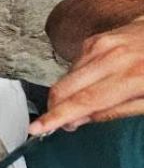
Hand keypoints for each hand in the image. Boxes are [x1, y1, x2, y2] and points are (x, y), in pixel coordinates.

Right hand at [29, 15, 143, 134]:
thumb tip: (78, 120)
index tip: (36, 128)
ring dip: (67, 95)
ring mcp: (102, 44)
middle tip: (61, 124)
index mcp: (132, 75)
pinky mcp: (96, 39)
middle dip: (55, 109)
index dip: (57, 117)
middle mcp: (113, 56)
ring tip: (82, 104)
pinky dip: (76, 79)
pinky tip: (90, 84)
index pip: (83, 101)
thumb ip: (116, 111)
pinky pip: (74, 65)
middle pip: (65, 88)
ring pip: (66, 77)